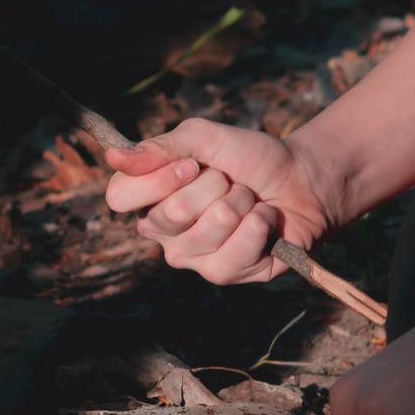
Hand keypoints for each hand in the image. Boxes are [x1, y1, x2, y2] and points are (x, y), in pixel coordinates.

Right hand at [102, 118, 334, 283]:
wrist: (301, 178)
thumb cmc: (247, 156)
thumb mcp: (202, 139)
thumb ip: (159, 147)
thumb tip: (113, 157)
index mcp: (148, 199)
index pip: (120, 197)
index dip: (157, 179)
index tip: (192, 164)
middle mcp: (164, 233)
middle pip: (171, 213)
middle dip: (212, 186)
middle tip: (229, 180)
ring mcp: (194, 258)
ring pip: (210, 230)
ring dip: (241, 204)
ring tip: (249, 199)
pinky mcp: (226, 275)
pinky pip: (236, 253)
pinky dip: (259, 226)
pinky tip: (264, 222)